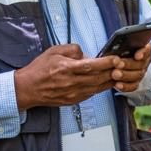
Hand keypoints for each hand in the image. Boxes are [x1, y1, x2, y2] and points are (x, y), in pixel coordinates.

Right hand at [14, 44, 128, 110]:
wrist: (28, 88)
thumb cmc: (39, 69)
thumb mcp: (54, 51)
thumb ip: (72, 50)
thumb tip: (86, 54)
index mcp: (67, 68)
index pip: (92, 65)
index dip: (106, 62)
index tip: (116, 58)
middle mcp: (72, 82)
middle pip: (98, 78)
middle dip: (113, 71)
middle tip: (122, 65)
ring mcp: (73, 93)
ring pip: (98, 87)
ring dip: (110, 81)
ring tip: (118, 73)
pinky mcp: (74, 100)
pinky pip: (92, 94)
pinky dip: (101, 88)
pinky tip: (105, 82)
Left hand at [106, 43, 150, 93]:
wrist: (113, 63)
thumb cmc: (116, 51)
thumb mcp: (119, 45)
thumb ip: (121, 44)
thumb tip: (118, 44)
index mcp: (143, 49)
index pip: (148, 49)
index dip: (144, 53)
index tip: (137, 56)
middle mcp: (144, 61)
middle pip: (141, 64)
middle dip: (129, 64)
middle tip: (118, 64)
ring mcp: (141, 73)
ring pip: (137, 75)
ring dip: (125, 75)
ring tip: (114, 74)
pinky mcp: (135, 83)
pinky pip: (133, 86)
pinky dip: (125, 86)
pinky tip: (117, 84)